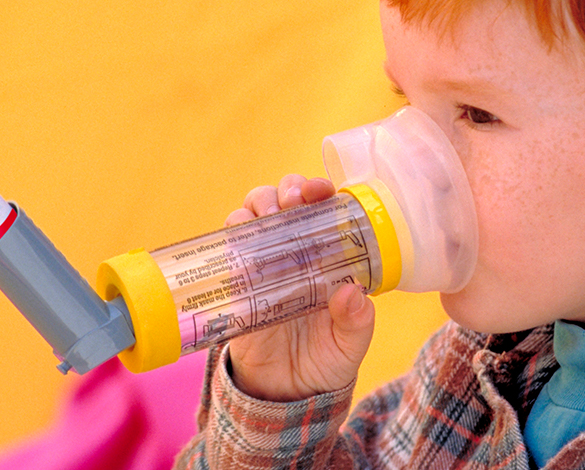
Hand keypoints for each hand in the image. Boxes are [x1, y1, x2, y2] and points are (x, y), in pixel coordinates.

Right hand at [223, 174, 375, 401]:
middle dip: (287, 189)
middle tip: (294, 200)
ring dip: (258, 204)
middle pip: (284, 200)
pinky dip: (233, 235)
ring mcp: (262, 264)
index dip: (320, 191)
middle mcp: (293, 251)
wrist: (285, 394)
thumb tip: (352, 292)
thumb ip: (356, 321)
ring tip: (269, 215)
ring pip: (252, 215)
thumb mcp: (350, 344)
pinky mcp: (235, 283)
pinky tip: (243, 239)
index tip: (321, 191)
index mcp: (327, 256)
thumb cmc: (325, 360)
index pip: (323, 209)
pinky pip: (228, 249)